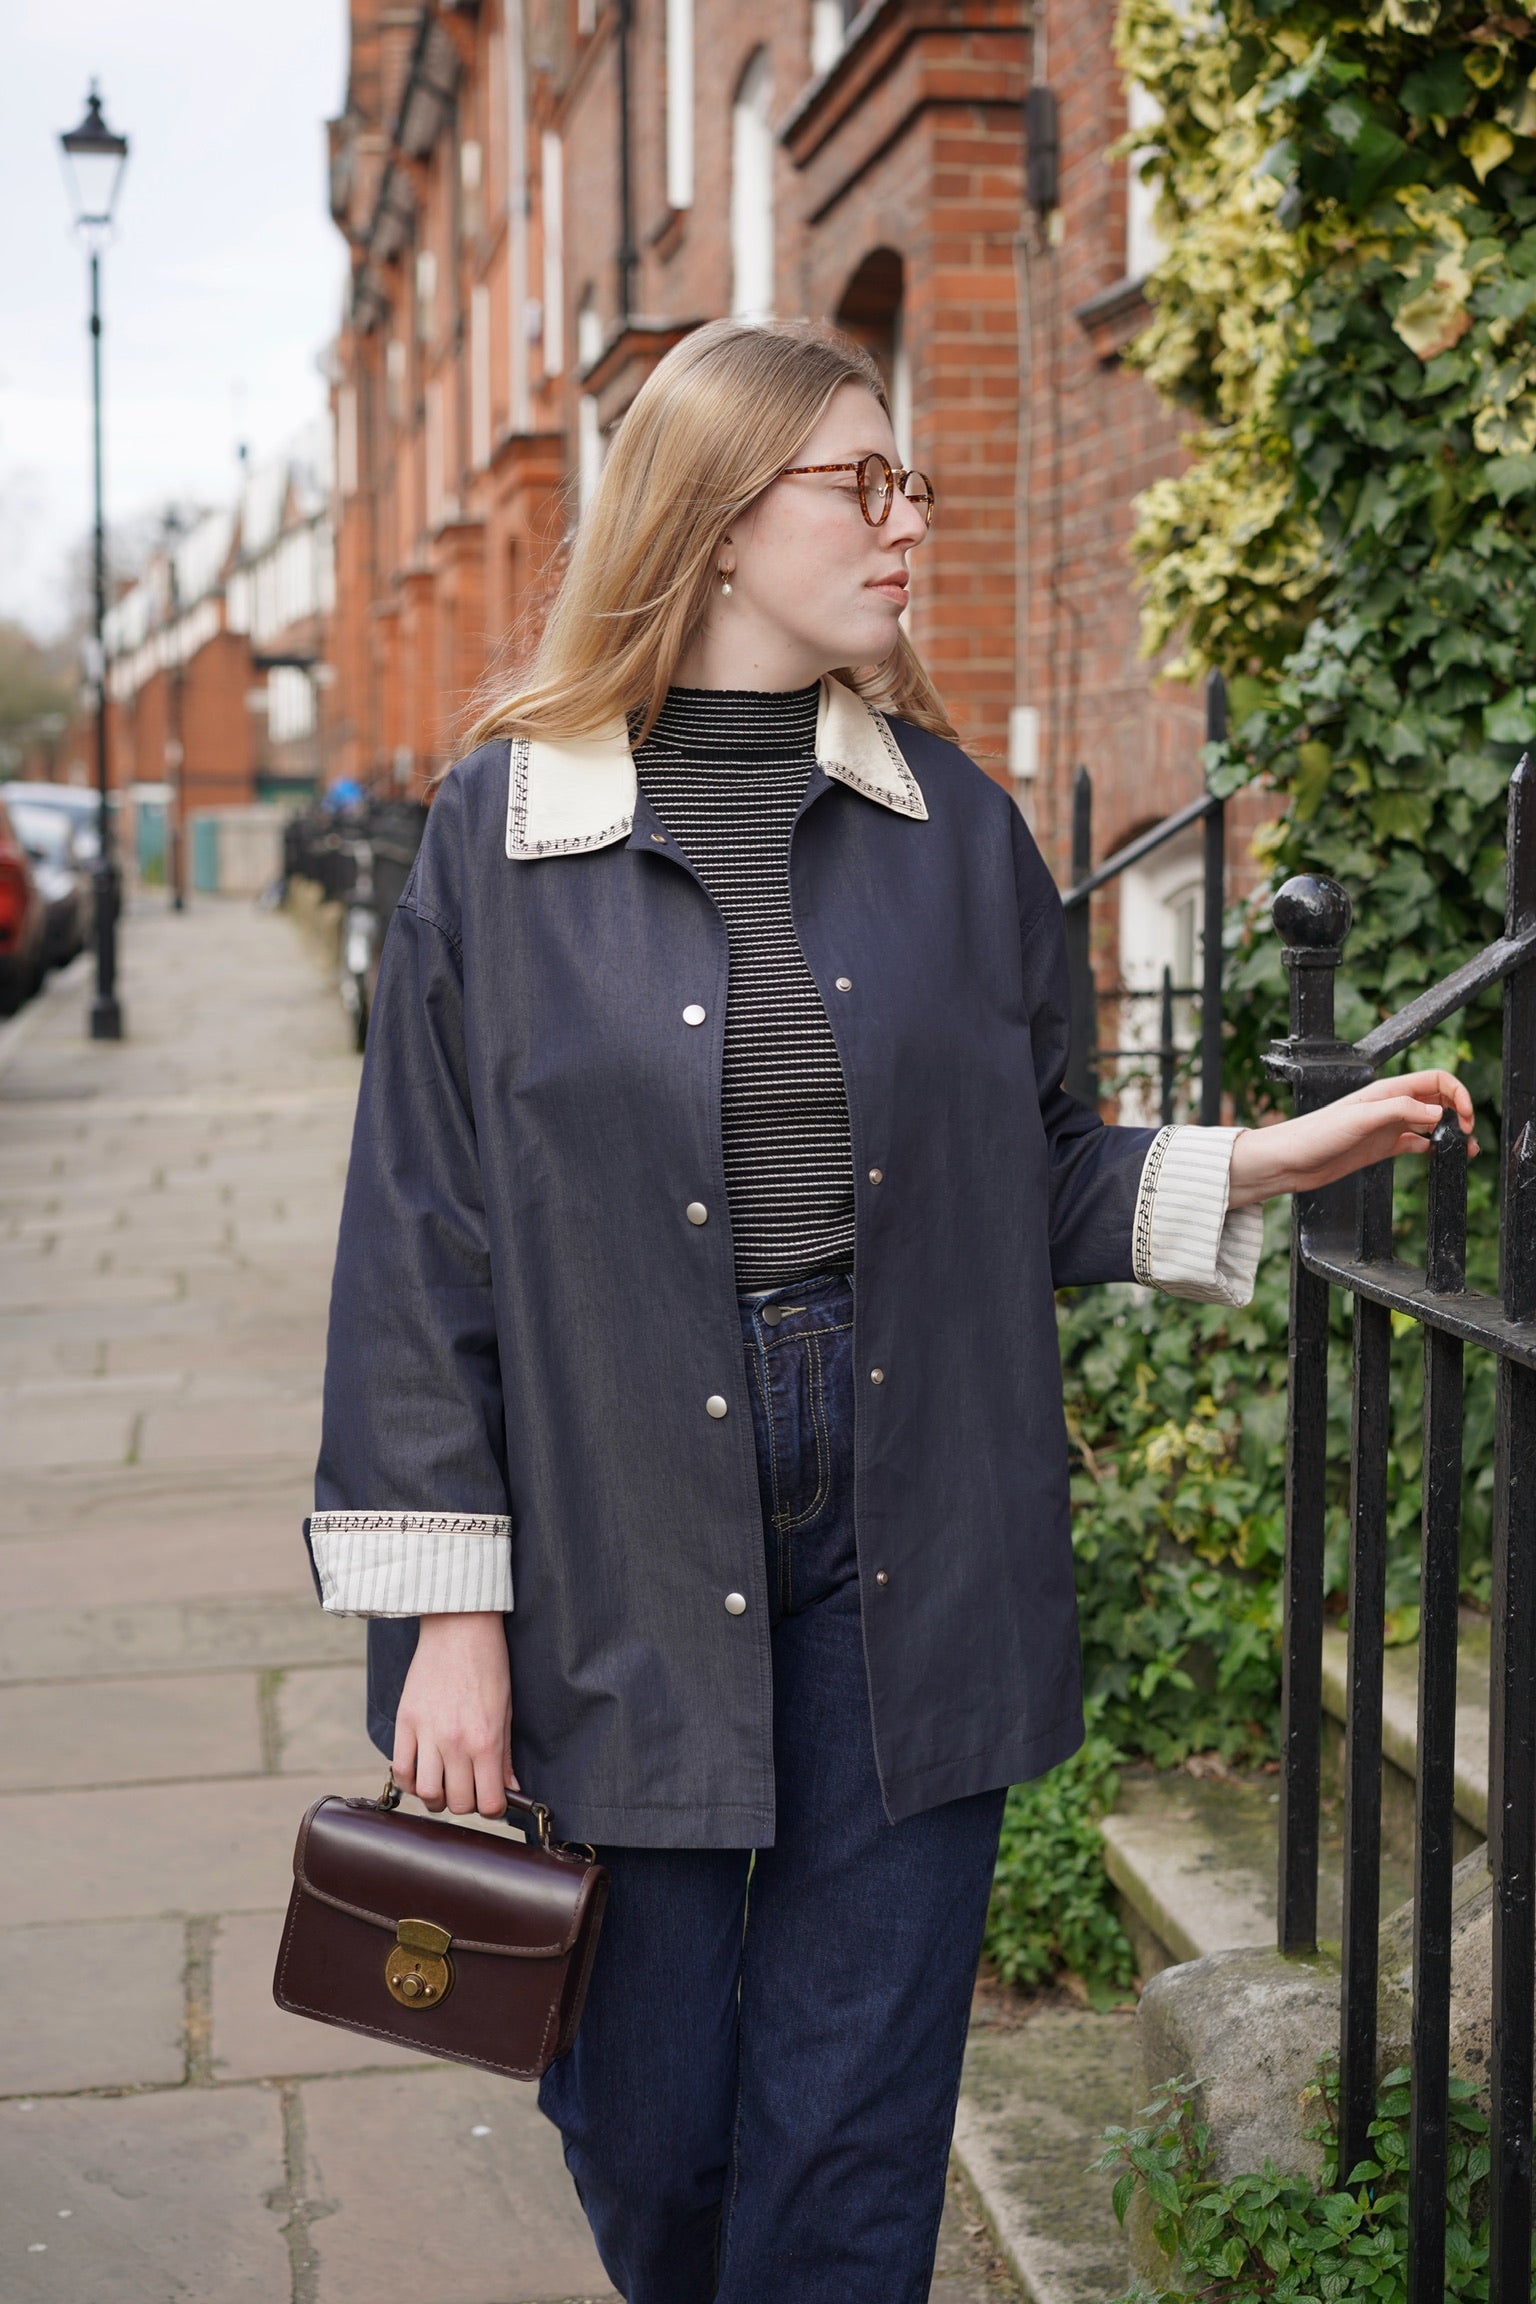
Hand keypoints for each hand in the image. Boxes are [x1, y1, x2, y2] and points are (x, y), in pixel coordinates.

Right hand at [393, 1610, 516, 1818]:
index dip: (494, 1809)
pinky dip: (409, 1781)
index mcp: (486, 1740)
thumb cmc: (488, 1664)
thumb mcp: (506, 1709)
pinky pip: (400, 1769)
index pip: (489, 1802)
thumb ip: (505, 1754)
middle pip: (457, 1803)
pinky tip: (420, 1773)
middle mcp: (455, 1743)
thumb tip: (509, 1787)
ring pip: (426, 1793)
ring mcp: (427, 1733)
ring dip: (436, 1798)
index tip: (493, 1801)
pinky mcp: (405, 1722)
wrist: (459, 1627)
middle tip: (469, 1790)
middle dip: (466, 1803)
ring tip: (444, 1785)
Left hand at [1227, 1069, 1477, 1208]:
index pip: (1435, 1080)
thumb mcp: (1360, 1118)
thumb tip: (1438, 1111)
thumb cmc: (1314, 1134)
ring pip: (1431, 1123)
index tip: (1466, 1117)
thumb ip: (1399, 1110)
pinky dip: (1434, 1148)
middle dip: (1460, 1112)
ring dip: (1451, 1133)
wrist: (1289, 1161)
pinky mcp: (1381, 1147)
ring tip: (1466, 1151)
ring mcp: (1387, 1127)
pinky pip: (1416, 1143)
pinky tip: (1443, 1157)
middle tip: (1468, 1135)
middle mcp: (1390, 1106)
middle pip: (1438, 1100)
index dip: (1457, 1093)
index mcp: (1387, 1091)